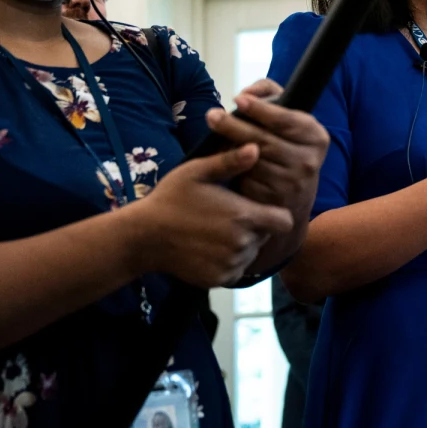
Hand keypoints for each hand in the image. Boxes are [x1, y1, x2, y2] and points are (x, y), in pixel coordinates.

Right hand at [128, 144, 294, 287]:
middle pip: (265, 237)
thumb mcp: (197, 171)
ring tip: (213, 232)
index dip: (275, 215)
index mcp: (244, 216)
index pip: (284, 221)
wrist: (142, 236)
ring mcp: (231, 264)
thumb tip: (256, 147)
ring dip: (240, 245)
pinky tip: (207, 248)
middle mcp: (243, 243)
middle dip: (253, 228)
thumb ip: (229, 161)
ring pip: (250, 254)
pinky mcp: (219, 279)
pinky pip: (235, 270)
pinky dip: (227, 262)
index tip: (258, 210)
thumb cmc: (170, 199)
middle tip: (226, 218)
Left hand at [206, 80, 330, 243]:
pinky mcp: (274, 201)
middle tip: (212, 115)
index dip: (260, 109)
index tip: (238, 99)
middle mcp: (309, 161)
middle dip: (234, 126)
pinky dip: (233, 171)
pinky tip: (225, 164)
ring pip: (252, 161)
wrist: (294, 196)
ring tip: (216, 140)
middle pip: (264, 140)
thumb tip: (247, 94)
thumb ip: (269, 94)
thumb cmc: (286, 146)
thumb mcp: (289, 118)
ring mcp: (292, 184)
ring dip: (229, 149)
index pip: (286, 120)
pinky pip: (246, 180)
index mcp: (316, 137)